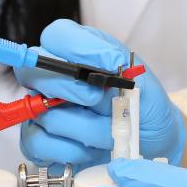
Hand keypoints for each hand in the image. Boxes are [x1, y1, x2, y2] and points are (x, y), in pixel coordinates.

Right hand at [16, 20, 185, 169]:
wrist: (152, 141)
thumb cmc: (143, 105)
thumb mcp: (141, 78)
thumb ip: (117, 62)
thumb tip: (101, 57)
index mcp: (79, 53)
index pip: (55, 36)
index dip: (72, 51)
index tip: (100, 68)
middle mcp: (56, 78)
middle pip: (34, 73)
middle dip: (71, 91)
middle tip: (98, 100)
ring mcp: (43, 109)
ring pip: (42, 115)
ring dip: (83, 128)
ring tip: (107, 130)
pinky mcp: (40, 141)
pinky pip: (38, 144)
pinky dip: (71, 150)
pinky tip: (91, 149)